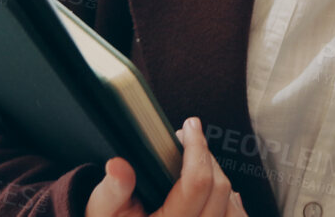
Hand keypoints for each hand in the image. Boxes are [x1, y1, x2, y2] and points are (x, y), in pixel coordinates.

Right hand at [85, 117, 247, 216]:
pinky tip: (214, 185)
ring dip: (218, 176)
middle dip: (206, 156)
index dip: (196, 148)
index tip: (189, 126)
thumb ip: (112, 190)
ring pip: (232, 203)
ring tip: (198, 161)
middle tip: (188, 139)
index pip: (197, 182)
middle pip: (219, 187)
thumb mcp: (103, 209)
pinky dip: (231, 200)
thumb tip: (118, 165)